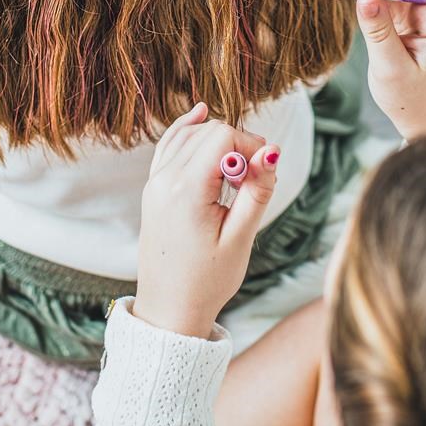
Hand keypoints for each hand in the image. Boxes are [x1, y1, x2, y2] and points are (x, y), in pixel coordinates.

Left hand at [134, 104, 279, 338]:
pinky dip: (187, 131)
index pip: (223, 136)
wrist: (169, 311)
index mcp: (185, 191)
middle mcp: (163, 180)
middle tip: (252, 183)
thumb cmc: (206, 281)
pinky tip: (200, 114)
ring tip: (236, 178)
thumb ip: (257, 191)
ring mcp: (154, 184)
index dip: (251, 146)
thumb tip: (272, 151)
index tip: (265, 175)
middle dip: (237, 146)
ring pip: (190, 135)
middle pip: (208, 132)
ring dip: (218, 144)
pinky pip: (169, 146)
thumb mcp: (240, 239)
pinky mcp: (153, 190)